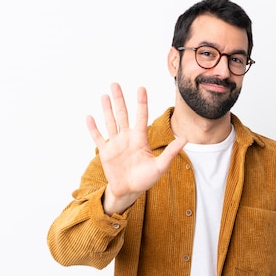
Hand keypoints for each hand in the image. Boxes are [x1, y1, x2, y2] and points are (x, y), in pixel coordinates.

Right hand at [86, 83, 186, 214]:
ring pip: (110, 122)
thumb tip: (185, 139)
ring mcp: (115, 144)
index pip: (141, 116)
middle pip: (122, 114)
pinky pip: (98, 138)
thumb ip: (170, 152)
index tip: (141, 87)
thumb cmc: (146, 179)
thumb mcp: (160, 166)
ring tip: (104, 95)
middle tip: (115, 83)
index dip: (141, 102)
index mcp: (140, 138)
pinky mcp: (105, 153)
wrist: (129, 191)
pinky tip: (89, 117)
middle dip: (119, 99)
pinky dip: (93, 128)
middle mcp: (127, 138)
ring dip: (107, 109)